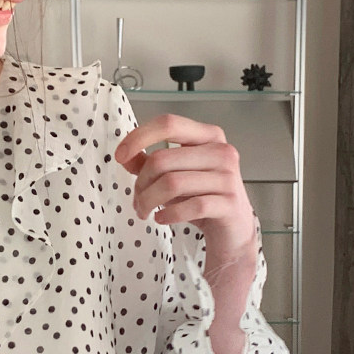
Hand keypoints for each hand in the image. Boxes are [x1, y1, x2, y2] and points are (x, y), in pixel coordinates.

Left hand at [113, 112, 258, 268]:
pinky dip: (168, 215)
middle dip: (141, 183)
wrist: (233, 229)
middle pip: (162, 159)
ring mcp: (228, 178)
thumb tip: (125, 155)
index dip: (139, 137)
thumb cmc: (203, 197)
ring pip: (172, 183)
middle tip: (137, 200)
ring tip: (145, 211)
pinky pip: (190, 206)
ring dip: (149, 201)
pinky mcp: (229, 204)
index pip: (168, 124)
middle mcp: (221, 151)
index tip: (120, 155)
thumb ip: (149, 162)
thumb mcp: (174, 175)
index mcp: (208, 136)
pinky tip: (162, 219)